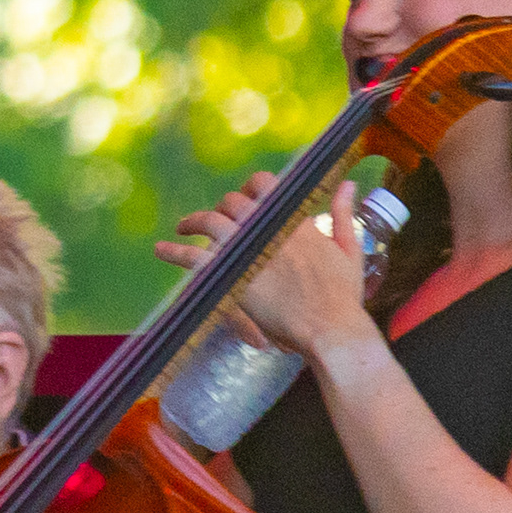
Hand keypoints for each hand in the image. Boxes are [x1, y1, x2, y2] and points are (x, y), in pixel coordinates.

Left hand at [159, 172, 371, 364]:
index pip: (264, 185)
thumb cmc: (343, 295)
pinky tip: (162, 249)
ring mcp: (246, 249)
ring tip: (182, 227)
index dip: (250, 188)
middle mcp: (266, 226)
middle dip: (222, 207)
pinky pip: (194, 257)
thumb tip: (349, 185)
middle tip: (214, 219)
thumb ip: (344, 214)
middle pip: (232, 202)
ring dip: (193, 221)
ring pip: (210, 221)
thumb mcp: (349, 248)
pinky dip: (175, 252)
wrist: (331, 327)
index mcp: (293, 218)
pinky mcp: (231, 274)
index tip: (245, 198)